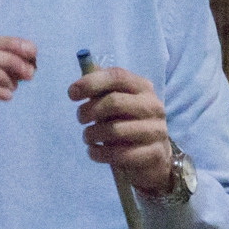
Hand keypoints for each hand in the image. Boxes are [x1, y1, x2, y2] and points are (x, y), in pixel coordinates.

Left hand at [68, 64, 173, 193]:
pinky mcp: (153, 154)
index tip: (72, 94)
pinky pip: (119, 154)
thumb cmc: (128, 124)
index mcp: (143, 88)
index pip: (117, 76)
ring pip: (114, 130)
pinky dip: (99, 153)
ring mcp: (156, 131)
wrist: (155, 156)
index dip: (91, 82)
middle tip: (80, 119)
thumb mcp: (117, 103)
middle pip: (113, 102)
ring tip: (88, 137)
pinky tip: (94, 152)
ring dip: (92, 135)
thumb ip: (102, 88)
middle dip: (89, 111)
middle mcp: (153, 106)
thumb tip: (83, 72)